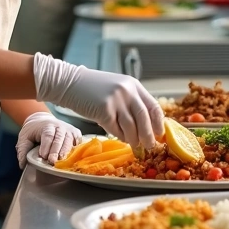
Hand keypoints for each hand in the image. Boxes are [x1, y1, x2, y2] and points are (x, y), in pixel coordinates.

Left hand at [15, 112, 81, 166]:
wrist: (43, 120)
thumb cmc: (33, 131)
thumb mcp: (24, 138)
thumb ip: (22, 150)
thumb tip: (22, 164)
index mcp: (46, 126)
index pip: (47, 135)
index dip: (46, 145)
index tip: (43, 156)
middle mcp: (59, 126)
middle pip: (59, 138)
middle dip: (56, 151)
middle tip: (52, 162)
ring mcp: (69, 129)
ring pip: (69, 140)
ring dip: (66, 152)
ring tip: (62, 162)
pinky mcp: (75, 133)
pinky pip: (77, 141)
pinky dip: (76, 149)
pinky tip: (72, 158)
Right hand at [33, 54, 162, 149]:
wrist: (69, 82)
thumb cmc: (92, 89)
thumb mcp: (117, 89)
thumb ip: (130, 102)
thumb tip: (145, 125)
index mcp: (133, 85)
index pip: (153, 106)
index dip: (158, 122)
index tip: (159, 133)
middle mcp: (127, 91)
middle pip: (144, 119)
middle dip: (149, 135)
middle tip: (150, 145)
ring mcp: (116, 100)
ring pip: (131, 127)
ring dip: (133, 139)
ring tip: (134, 144)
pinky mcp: (104, 110)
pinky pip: (116, 129)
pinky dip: (119, 135)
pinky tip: (118, 136)